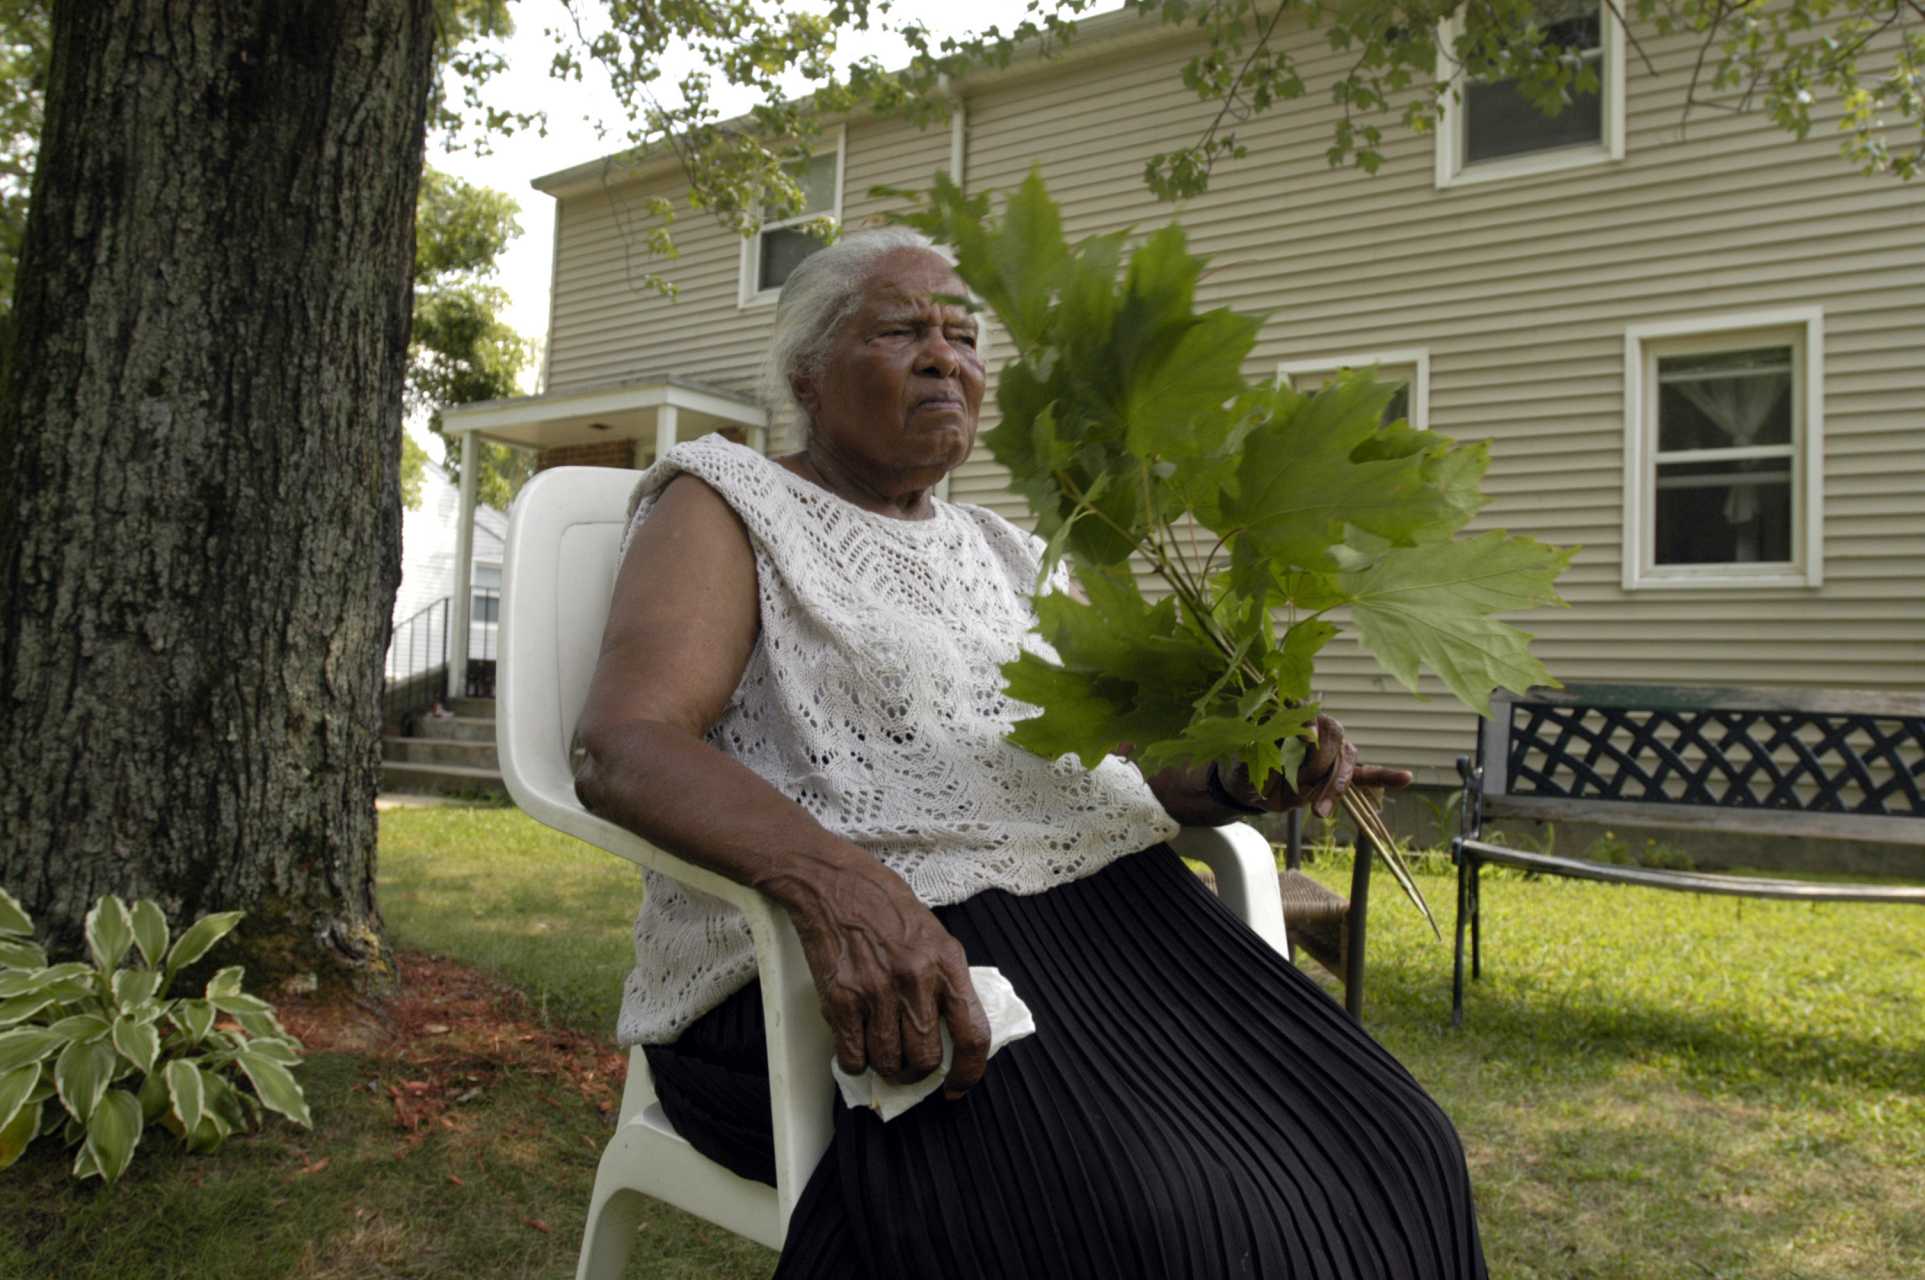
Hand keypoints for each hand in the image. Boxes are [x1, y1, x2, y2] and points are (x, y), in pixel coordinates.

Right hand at [759, 854, 991, 1096]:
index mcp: (947, 962)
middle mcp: (915, 979)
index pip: (973, 1034)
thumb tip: (952, 1030)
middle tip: (909, 1065)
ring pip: (890, 1063)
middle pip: (927, 1058)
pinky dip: (856, 1060)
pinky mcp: (841, 998)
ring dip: (887, 1068)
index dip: (969, 1072)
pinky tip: (856, 1043)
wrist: (833, 883)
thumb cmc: (884, 905)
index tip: (958, 1086)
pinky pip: (853, 1055)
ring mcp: (877, 991)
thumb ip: (945, 979)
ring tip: (881, 1050)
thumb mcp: (933, 934)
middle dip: (918, 1072)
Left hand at [1230, 713, 1412, 817]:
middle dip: (1322, 767)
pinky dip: (1384, 777)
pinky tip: (1406, 778)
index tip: (1304, 741)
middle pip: (1337, 742)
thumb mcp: (1248, 754)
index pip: (1317, 719)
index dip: (1314, 732)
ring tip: (1320, 810)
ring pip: (1347, 762)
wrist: (1244, 791)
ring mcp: (1329, 756)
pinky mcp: (1334, 778)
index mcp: (1295, 720)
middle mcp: (1317, 733)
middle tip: (1300, 786)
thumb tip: (1299, 733)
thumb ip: (1271, 741)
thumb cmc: (1244, 766)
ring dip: (1335, 786)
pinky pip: (1363, 776)